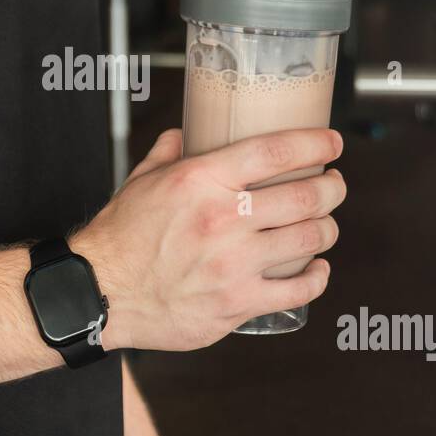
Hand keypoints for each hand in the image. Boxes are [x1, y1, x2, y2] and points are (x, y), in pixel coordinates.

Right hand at [73, 127, 344, 352]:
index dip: (315, 143)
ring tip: (325, 225)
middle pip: (306, 196)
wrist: (102, 293)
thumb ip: (169, 152)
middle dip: (332, 187)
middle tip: (333, 185)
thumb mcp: (142, 181)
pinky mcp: (238, 304)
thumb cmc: (120, 237)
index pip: (276, 152)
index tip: (332, 143)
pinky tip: (317, 269)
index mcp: (202, 181)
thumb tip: (188, 132)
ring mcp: (235, 264)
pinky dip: (317, 277)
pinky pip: (298, 290)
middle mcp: (224, 219)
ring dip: (327, 229)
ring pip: (310, 240)